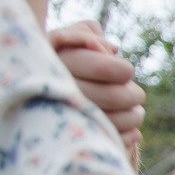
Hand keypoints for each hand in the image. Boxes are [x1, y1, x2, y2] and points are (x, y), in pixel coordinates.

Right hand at [49, 22, 145, 163]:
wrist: (39, 95)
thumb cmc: (65, 58)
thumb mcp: (69, 37)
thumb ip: (87, 33)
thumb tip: (110, 50)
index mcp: (58, 61)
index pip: (107, 69)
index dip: (123, 71)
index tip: (124, 72)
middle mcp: (59, 89)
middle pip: (117, 97)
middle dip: (133, 95)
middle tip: (134, 94)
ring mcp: (64, 117)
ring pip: (115, 121)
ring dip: (134, 116)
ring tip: (135, 111)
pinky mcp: (73, 139)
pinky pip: (111, 140)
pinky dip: (129, 136)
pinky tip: (133, 131)